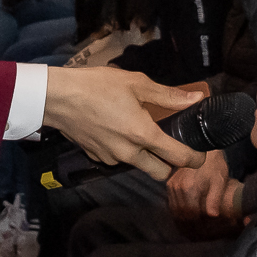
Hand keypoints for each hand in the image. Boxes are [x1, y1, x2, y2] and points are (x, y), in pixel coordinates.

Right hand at [42, 67, 203, 180]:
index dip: (195, 158)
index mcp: (143, 135)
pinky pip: (118, 159)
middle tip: (172, 146)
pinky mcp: (96, 156)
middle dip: (170, 165)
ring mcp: (111, 157)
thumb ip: (168, 95)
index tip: (200, 154)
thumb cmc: (97, 85)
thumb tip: (196, 98)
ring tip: (143, 133)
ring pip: (138, 166)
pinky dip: (124, 151)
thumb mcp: (136, 83)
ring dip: (146, 157)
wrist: (57, 97)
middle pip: (160, 173)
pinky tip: (119, 131)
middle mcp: (129, 153)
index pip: (179, 157)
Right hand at [167, 149, 237, 224]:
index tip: (205, 231)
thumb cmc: (214, 163)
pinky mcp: (169, 183)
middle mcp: (177, 189)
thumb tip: (213, 216)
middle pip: (181, 214)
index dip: (198, 225)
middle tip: (199, 232)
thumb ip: (215, 199)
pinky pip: (172, 202)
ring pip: (175, 210)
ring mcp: (171, 186)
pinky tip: (186, 215)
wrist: (202, 145)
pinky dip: (178, 211)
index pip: (191, 215)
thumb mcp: (219, 180)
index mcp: (190, 189)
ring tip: (192, 227)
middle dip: (190, 225)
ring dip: (183, 220)